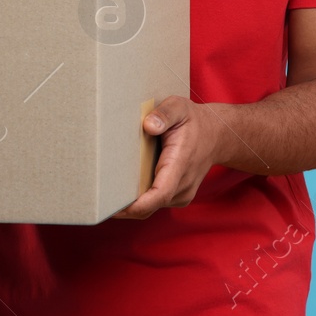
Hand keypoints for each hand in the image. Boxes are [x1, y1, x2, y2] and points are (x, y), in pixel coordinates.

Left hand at [112, 96, 224, 219]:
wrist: (218, 136)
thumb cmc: (194, 121)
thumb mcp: (180, 107)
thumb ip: (165, 114)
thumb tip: (148, 125)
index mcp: (181, 163)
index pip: (160, 193)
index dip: (137, 205)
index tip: (115, 208)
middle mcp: (183, 184)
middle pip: (150, 205)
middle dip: (125, 207)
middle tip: (97, 202)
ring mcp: (182, 194)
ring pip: (151, 207)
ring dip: (131, 204)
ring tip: (108, 193)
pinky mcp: (179, 197)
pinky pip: (156, 204)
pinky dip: (140, 201)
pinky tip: (127, 188)